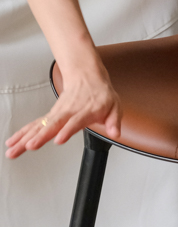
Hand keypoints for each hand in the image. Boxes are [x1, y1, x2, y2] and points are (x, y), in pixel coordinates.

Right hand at [5, 58, 120, 158]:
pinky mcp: (50, 116)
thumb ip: (113, 121)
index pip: (75, 121)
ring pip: (39, 126)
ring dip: (25, 137)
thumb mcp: (114, 106)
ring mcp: (57, 114)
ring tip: (14, 149)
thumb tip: (115, 132)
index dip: (67, 130)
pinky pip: (34, 125)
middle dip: (40, 136)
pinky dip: (22, 133)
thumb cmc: (100, 94)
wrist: (87, 76)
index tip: (58, 139)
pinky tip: (12, 143)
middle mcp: (68, 112)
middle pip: (53, 124)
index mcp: (85, 110)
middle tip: (30, 145)